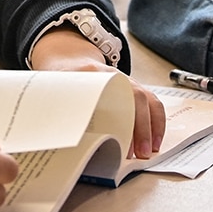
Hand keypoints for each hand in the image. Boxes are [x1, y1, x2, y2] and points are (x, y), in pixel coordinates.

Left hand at [28, 28, 165, 158]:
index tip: (116, 139)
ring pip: (147, 99)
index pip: (109, 92)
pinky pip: (152, 102)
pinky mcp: (134, 89)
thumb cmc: (63, 78)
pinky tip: (155, 141)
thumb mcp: (55, 89)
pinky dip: (157, 122)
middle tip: (136, 153)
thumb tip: (59, 137)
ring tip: (148, 151)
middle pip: (134, 95)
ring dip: (151, 126)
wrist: (70, 58)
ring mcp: (127, 80)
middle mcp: (114, 75)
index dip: (116, 115)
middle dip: (139, 126)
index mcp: (92, 74)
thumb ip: (58, 106)